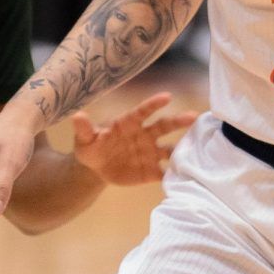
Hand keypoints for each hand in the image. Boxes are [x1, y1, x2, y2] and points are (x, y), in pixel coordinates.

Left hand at [72, 92, 196, 185]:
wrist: (97, 167)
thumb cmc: (92, 146)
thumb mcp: (85, 139)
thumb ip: (84, 128)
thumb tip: (77, 116)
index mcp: (129, 123)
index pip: (144, 111)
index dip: (154, 104)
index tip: (167, 97)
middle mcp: (144, 135)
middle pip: (164, 126)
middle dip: (178, 121)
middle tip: (194, 116)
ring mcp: (150, 153)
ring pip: (170, 149)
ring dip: (182, 150)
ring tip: (196, 150)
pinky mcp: (151, 171)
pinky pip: (165, 173)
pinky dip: (175, 175)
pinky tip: (186, 177)